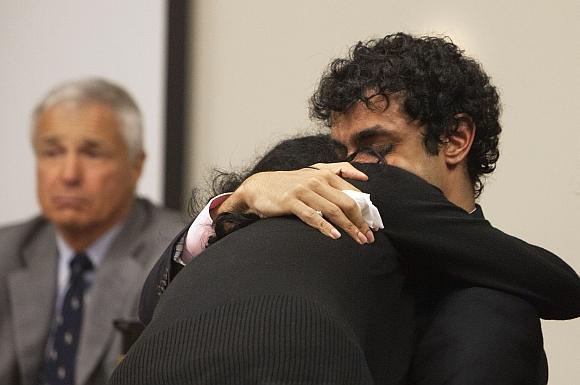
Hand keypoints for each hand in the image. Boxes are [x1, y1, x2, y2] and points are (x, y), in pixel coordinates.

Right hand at [217, 162, 374, 243]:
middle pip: (346, 203)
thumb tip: (365, 178)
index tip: (373, 226)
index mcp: (325, 174)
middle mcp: (316, 180)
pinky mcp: (290, 201)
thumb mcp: (314, 170)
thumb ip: (339, 170)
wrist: (259, 186)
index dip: (365, 211)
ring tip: (358, 240)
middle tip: (369, 238)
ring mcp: (303, 190)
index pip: (352, 193)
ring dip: (348, 227)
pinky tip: (335, 236)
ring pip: (332, 210)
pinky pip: (312, 216)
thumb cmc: (290, 183)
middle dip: (360, 222)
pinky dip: (325, 227)